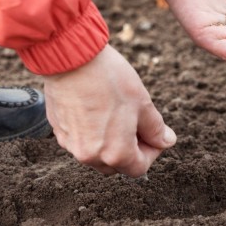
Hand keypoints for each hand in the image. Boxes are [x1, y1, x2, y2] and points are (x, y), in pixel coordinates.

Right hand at [44, 45, 176, 176]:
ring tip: (116, 116)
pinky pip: (81, 141)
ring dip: (111, 143)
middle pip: (117, 165)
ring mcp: (71, 145)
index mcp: (115, 154)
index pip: (139, 168)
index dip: (152, 153)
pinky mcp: (59, 131)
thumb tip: (166, 141)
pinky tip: (97, 111)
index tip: (154, 135)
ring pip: (97, 155)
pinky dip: (92, 134)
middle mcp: (90, 156)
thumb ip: (156, 130)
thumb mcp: (143, 104)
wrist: (70, 57)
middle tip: (137, 125)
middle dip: (130, 150)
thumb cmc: (109, 80)